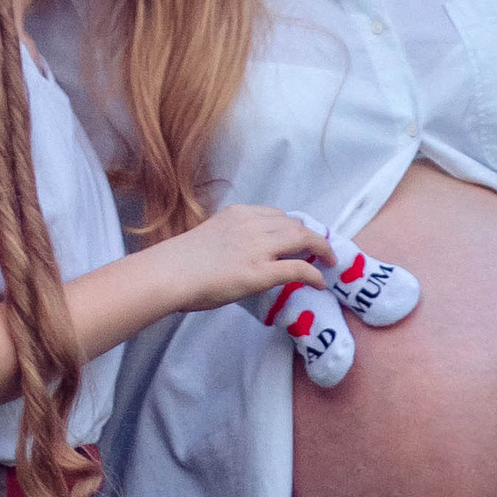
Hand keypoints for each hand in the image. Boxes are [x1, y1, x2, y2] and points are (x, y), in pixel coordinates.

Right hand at [173, 204, 338, 312]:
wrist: (167, 274)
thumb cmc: (177, 263)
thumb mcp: (207, 237)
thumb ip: (227, 240)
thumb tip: (237, 257)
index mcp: (237, 214)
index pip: (275, 214)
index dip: (291, 226)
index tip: (298, 236)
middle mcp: (251, 225)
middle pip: (293, 224)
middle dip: (312, 236)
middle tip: (321, 249)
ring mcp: (258, 248)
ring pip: (302, 239)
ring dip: (321, 249)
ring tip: (329, 261)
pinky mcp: (260, 272)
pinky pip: (298, 269)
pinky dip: (314, 274)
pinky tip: (320, 282)